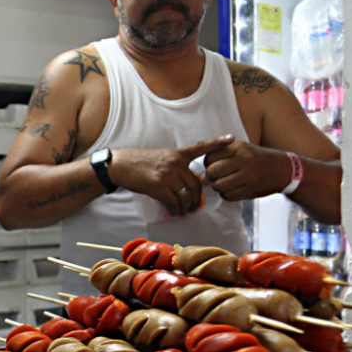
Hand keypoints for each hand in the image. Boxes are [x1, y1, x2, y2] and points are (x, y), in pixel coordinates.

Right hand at [113, 135, 234, 217]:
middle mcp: (175, 162)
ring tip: (183, 212)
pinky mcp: (158, 186)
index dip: (217, 143)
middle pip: (196, 184)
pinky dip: (176, 210)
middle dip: (197, 200)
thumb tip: (185, 185)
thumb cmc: (138, 163)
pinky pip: (174, 202)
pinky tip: (174, 212)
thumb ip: (175, 167)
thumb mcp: (160, 158)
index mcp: (177, 154)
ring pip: (186, 196)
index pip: (200, 147)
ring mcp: (167, 174)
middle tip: (194, 208)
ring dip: (186, 208)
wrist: (120, 165)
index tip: (231, 138)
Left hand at [203, 141, 291, 200]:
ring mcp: (248, 176)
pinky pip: (228, 196)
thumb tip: (203, 164)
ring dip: (217, 186)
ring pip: (219, 185)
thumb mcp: (244, 148)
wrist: (284, 170)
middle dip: (210, 176)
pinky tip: (231, 190)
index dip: (208, 163)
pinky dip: (226, 194)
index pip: (211, 156)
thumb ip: (225, 152)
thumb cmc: (258, 159)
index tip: (212, 165)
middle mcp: (243, 160)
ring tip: (223, 184)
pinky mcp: (251, 190)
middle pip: (213, 171)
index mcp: (239, 148)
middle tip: (215, 177)